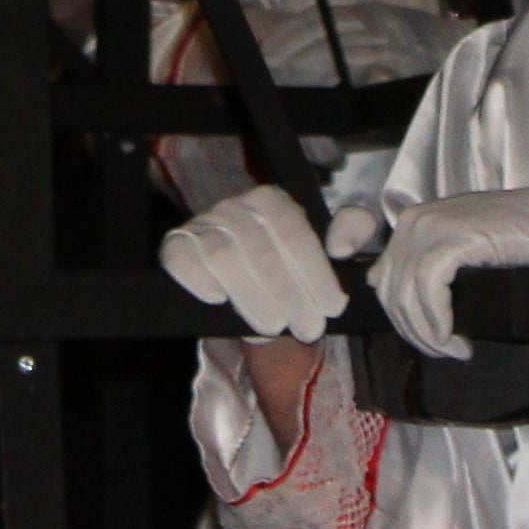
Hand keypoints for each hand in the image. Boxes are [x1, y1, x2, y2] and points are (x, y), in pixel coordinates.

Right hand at [161, 183, 348, 342]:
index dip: (317, 273)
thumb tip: (341, 245)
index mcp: (272, 201)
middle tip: (310, 328)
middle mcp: (235, 207)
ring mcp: (203, 226)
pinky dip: (198, 279)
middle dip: (290, 295)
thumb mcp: (328, 247)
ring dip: (253, 297)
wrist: (251, 290)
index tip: (333, 306)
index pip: (295, 232)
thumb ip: (352, 230)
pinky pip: (183, 259)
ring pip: (225, 258)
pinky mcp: (176, 247)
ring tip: (275, 327)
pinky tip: (218, 299)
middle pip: (263, 250)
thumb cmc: (292, 269)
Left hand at [368, 184, 528, 360]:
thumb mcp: (471, 259)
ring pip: (404, 295)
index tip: (433, 339)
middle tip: (450, 351)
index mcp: (418, 222)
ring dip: (428, 334)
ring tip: (458, 350)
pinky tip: (460, 341)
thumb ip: (435, 273)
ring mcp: (433, 225)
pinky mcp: (454, 238)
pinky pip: (426, 291)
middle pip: (390, 292)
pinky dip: (438, 324)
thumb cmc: (528, 250)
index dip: (401, 316)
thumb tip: (406, 309)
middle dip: (415, 331)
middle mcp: (417, 220)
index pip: (383, 278)